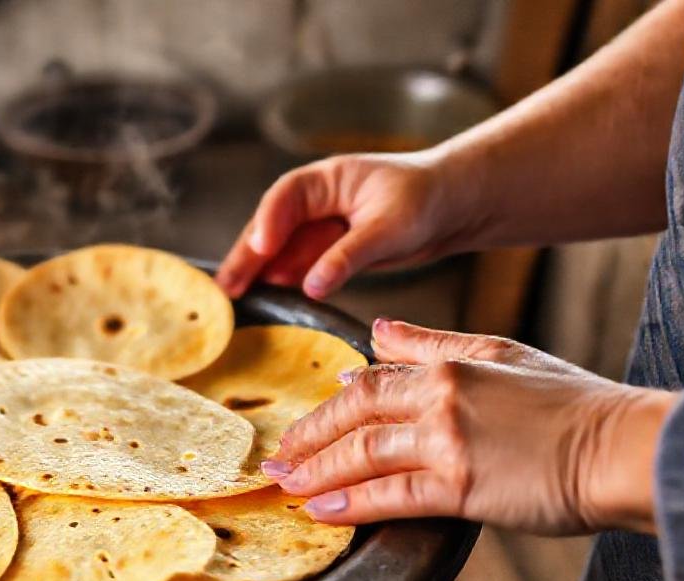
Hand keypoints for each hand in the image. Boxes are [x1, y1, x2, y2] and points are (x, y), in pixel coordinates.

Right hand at [215, 152, 481, 299]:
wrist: (456, 206)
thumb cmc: (427, 199)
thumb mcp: (388, 228)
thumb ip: (347, 257)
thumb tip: (310, 286)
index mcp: (327, 179)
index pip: (285, 196)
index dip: (269, 222)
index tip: (260, 248)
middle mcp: (317, 200)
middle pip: (271, 225)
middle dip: (248, 255)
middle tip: (227, 285)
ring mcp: (321, 225)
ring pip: (279, 248)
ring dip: (258, 271)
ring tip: (236, 297)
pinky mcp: (330, 248)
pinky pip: (298, 265)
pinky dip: (281, 280)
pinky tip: (267, 296)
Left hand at [264, 320, 675, 534]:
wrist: (624, 447)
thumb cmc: (574, 406)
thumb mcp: (503, 354)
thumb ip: (435, 344)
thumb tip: (380, 330)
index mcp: (450, 366)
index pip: (373, 379)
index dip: (334, 400)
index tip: (310, 417)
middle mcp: (441, 397)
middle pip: (354, 413)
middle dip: (310, 436)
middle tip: (278, 455)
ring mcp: (448, 441)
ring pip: (362, 453)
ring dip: (316, 471)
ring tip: (286, 484)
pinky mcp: (461, 486)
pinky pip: (390, 495)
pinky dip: (350, 504)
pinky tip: (321, 511)